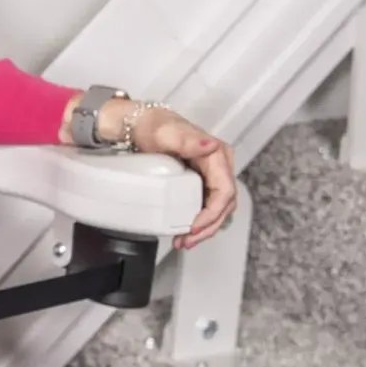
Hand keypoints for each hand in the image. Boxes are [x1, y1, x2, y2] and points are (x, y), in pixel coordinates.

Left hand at [116, 105, 236, 252]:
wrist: (140, 125)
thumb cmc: (152, 127)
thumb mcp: (166, 133)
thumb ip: (188, 140)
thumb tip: (211, 146)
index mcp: (217, 154)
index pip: (225, 191)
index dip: (213, 213)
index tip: (194, 226)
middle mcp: (219, 165)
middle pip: (224, 204)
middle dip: (208, 226)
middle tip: (187, 240)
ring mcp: (211, 174)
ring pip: (218, 208)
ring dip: (204, 228)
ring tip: (185, 241)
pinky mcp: (202, 181)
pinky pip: (207, 205)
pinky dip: (199, 221)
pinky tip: (186, 231)